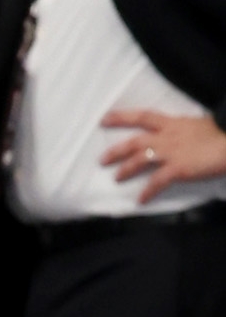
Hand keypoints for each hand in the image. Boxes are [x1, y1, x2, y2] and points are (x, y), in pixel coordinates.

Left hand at [101, 101, 225, 204]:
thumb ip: (182, 129)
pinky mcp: (178, 168)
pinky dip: (147, 192)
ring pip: (140, 160)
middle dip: (116, 150)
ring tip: (116, 177)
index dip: (122, 117)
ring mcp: (171, 152)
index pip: (143, 116)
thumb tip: (180, 131)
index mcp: (172, 123)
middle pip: (134, 141)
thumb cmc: (220, 134)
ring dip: (125, 169)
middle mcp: (167, 136)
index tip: (105, 118)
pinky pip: (157, 182)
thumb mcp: (197, 125)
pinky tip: (141, 200)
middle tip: (102, 159)